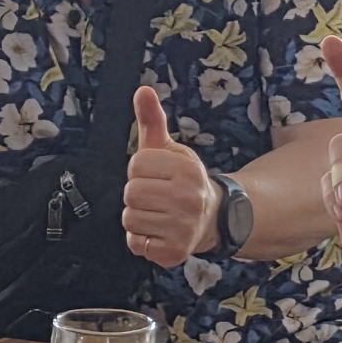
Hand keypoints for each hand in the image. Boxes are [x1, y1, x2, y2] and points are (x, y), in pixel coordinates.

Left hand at [120, 85, 218, 267]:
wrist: (211, 217)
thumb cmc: (182, 180)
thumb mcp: (169, 149)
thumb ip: (152, 119)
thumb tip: (142, 90)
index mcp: (187, 170)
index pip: (136, 165)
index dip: (141, 169)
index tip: (157, 175)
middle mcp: (188, 199)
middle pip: (130, 193)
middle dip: (138, 194)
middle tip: (157, 196)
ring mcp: (182, 228)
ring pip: (130, 218)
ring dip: (138, 217)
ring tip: (158, 213)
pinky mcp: (173, 252)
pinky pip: (135, 243)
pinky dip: (141, 239)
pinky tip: (158, 232)